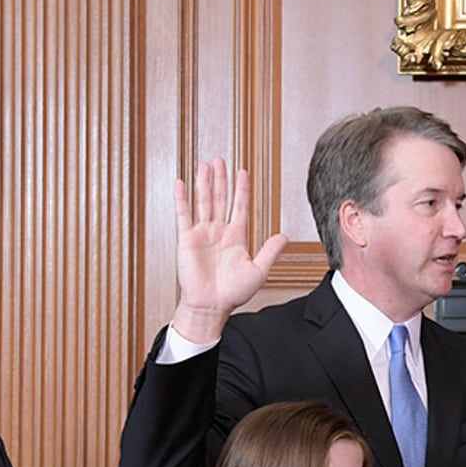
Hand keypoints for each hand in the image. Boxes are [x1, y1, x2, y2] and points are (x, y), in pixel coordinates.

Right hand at [171, 157, 288, 344]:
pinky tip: (182, 183)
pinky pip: (183, 215)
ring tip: (205, 165)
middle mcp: (218, 232)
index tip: (243, 172)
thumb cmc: (233, 293)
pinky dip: (182, 199)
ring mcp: (202, 234)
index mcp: (236, 237)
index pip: (239, 206)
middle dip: (221, 179)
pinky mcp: (186, 239)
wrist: (211, 307)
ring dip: (204, 183)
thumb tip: (284, 236)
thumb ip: (270, 251)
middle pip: (220, 199)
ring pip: (203, 202)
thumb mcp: (258, 270)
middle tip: (220, 159)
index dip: (241, 189)